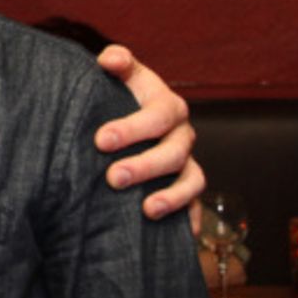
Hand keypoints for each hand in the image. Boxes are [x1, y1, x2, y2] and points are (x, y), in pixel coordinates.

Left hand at [93, 44, 205, 219]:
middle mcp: (182, 135)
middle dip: (144, 167)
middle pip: (172, 153)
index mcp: (168, 106)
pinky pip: (197, 206)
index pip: (156, 117)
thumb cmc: (123, 93)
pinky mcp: (187, 188)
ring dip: (171, 197)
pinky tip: (180, 238)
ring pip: (191, 181)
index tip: (101, 140)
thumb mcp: (124, 74)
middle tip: (112, 178)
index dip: (132, 129)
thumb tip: (109, 60)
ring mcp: (187, 163)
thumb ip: (118, 61)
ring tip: (147, 210)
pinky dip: (190, 221)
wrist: (133, 113)